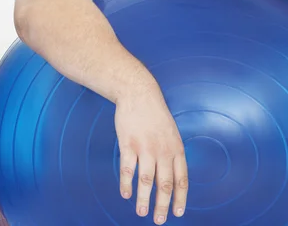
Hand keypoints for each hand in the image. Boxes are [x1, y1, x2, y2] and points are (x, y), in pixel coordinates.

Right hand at [115, 92, 187, 224]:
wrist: (138, 94)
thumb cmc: (154, 114)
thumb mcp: (171, 132)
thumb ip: (171, 152)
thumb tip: (171, 172)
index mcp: (176, 149)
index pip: (182, 180)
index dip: (180, 198)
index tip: (177, 213)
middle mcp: (163, 151)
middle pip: (165, 184)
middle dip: (162, 205)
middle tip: (159, 220)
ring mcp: (145, 148)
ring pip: (146, 180)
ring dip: (144, 199)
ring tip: (142, 213)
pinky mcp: (128, 144)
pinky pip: (128, 168)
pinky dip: (126, 183)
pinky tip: (125, 194)